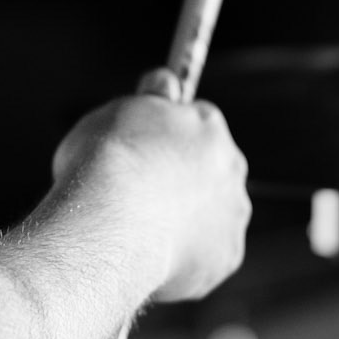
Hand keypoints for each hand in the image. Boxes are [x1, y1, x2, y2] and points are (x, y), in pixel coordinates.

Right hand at [49, 70, 249, 303]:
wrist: (111, 225)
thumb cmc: (105, 165)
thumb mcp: (117, 112)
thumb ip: (150, 100)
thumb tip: (165, 80)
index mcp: (208, 126)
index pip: (198, 121)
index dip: (168, 135)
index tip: (145, 148)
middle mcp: (232, 166)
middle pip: (212, 169)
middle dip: (184, 178)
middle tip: (142, 192)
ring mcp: (233, 214)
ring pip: (212, 214)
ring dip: (187, 218)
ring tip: (143, 229)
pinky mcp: (226, 257)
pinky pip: (206, 255)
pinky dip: (185, 257)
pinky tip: (152, 255)